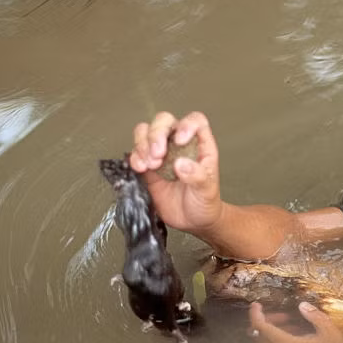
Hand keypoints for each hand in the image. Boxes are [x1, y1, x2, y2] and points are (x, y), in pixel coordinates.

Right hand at [129, 111, 221, 233]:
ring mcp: (162, 154)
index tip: (180, 140)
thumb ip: (197, 176)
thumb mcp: (207, 190)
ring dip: (143, 144)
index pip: (195, 121)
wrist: (193, 221)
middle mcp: (179, 145)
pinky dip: (135, 157)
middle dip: (157, 133)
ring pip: (146, 132)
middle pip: (164, 121)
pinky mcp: (147, 167)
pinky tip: (140, 169)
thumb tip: (181, 164)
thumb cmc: (205, 202)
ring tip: (150, 164)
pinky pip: (136, 153)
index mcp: (200, 145)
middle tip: (158, 154)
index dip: (187, 124)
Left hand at [248, 301, 342, 342]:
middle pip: (260, 337)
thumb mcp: (329, 330)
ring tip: (292, 326)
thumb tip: (301, 305)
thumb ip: (313, 315)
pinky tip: (295, 340)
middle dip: (267, 322)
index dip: (256, 314)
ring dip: (273, 334)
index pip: (261, 328)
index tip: (257, 304)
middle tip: (283, 315)